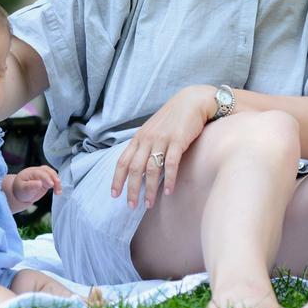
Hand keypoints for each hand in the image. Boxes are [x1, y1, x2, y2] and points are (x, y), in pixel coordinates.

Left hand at [11, 165, 61, 204]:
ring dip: (57, 182)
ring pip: (53, 175)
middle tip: (57, 186)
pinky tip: (58, 192)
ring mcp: (43, 175)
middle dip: (54, 178)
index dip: (46, 178)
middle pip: (48, 171)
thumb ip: (30, 186)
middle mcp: (38, 171)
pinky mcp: (47, 180)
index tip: (51, 184)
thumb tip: (39, 183)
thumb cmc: (20, 190)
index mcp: (31, 172)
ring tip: (58, 192)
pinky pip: (54, 180)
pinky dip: (57, 185)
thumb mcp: (22, 189)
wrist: (21, 193)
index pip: (40, 172)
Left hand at [111, 85, 215, 208]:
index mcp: (139, 137)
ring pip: (151, 168)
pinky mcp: (178, 140)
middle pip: (134, 168)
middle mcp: (147, 139)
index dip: (117, 179)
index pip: (123, 161)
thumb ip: (145, 146)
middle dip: (131, 189)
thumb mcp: (153, 130)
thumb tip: (138, 167)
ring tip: (149, 204)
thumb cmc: (173, 118)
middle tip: (131, 206)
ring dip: (149, 189)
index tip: (115, 195)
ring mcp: (162, 139)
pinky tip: (168, 191)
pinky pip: (171, 163)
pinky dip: (169, 179)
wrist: (192, 101)